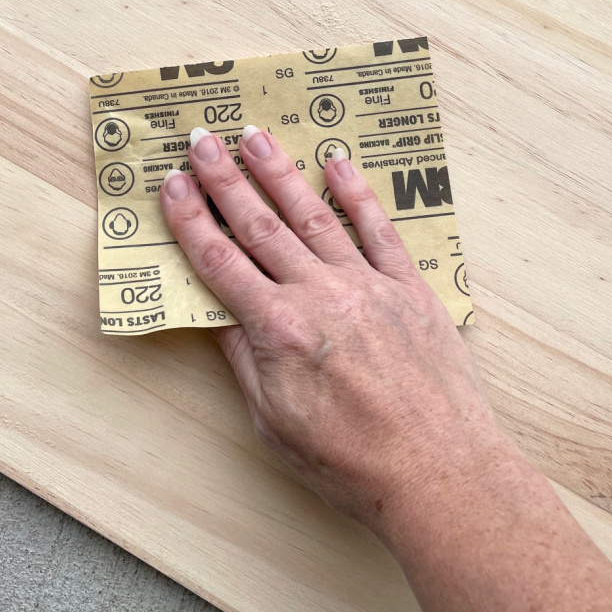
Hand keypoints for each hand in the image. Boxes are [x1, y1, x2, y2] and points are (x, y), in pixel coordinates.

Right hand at [159, 125, 503, 533]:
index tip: (172, 184)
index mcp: (279, 330)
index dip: (191, 220)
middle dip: (225, 179)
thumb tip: (218, 315)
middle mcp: (320, 295)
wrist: (439, 476)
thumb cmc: (351, 464)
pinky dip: (357, 194)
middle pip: (261, 226)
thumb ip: (243, 360)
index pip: (221, 261)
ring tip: (255, 136)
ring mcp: (367, 286)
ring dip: (280, 173)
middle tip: (201, 140)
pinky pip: (379, 231)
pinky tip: (337, 163)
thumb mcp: (273, 421)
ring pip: (314, 216)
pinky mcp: (409, 290)